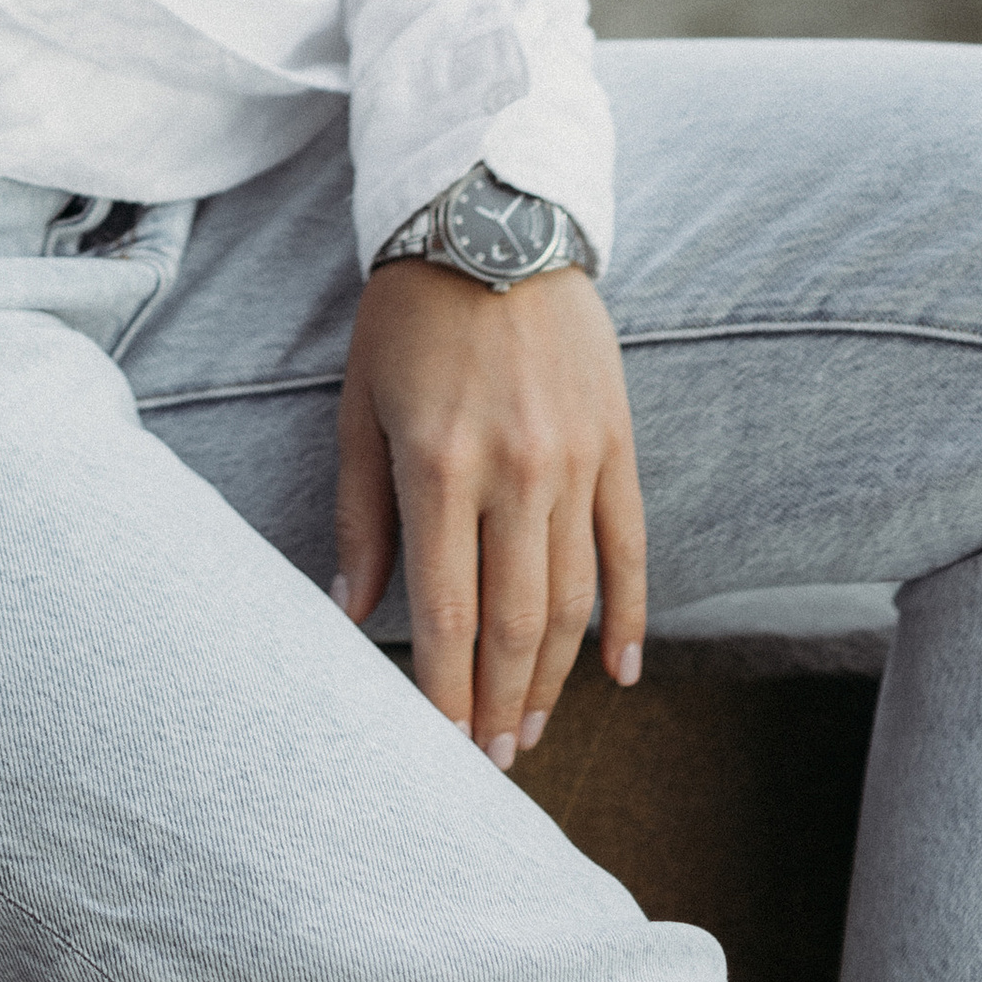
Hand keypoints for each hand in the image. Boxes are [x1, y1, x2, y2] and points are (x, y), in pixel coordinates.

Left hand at [333, 258, 646, 763]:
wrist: (495, 216)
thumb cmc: (409, 312)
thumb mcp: (359, 403)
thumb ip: (361, 513)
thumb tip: (351, 610)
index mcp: (440, 464)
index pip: (448, 613)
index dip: (445, 693)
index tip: (441, 749)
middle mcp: (515, 471)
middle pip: (517, 623)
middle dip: (502, 704)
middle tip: (493, 764)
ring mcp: (575, 459)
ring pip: (573, 598)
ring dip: (556, 678)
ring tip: (534, 730)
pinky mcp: (616, 441)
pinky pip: (630, 548)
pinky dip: (629, 618)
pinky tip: (620, 675)